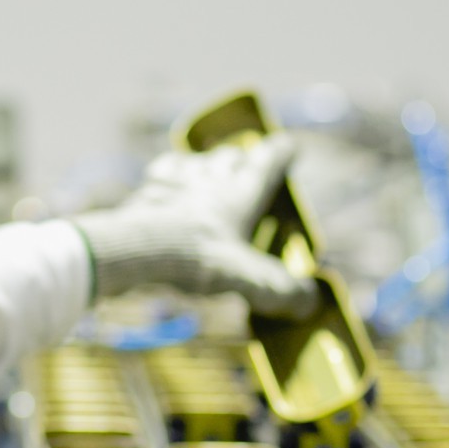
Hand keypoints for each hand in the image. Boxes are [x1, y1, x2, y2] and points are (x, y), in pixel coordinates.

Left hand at [75, 132, 316, 315]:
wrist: (140, 248)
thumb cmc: (200, 258)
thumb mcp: (251, 281)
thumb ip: (282, 290)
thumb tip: (307, 300)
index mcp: (243, 190)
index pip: (269, 159)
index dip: (282, 152)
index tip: (290, 147)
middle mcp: (212, 175)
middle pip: (231, 156)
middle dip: (241, 160)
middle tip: (245, 169)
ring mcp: (178, 178)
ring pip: (197, 160)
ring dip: (204, 166)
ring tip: (206, 177)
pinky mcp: (148, 188)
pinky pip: (162, 173)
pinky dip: (169, 178)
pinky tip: (166, 188)